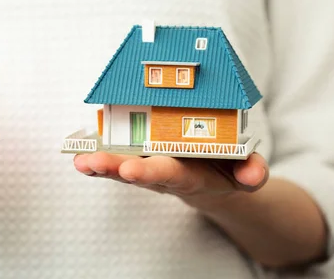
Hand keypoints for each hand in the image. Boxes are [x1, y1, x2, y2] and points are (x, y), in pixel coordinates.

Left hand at [73, 152, 268, 207]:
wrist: (213, 178)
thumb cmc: (228, 170)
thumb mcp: (246, 173)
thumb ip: (251, 172)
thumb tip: (254, 175)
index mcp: (191, 175)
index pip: (170, 175)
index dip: (150, 172)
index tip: (130, 170)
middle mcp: (165, 174)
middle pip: (138, 172)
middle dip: (116, 168)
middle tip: (94, 163)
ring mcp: (151, 167)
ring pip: (123, 166)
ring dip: (101, 164)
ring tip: (80, 161)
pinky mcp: (141, 159)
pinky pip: (118, 158)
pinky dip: (99, 158)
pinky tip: (79, 156)